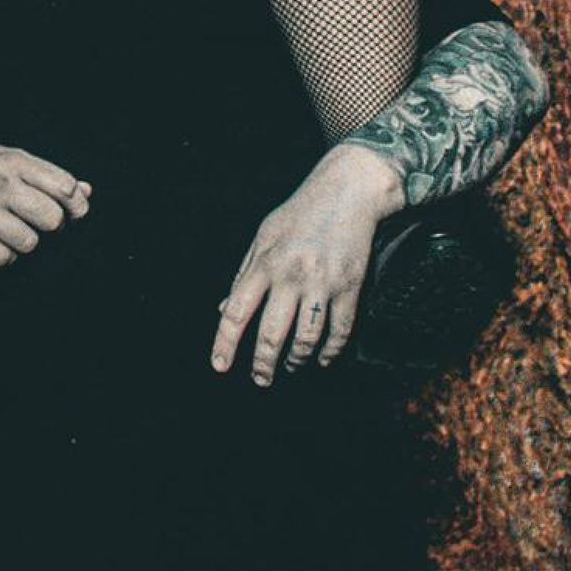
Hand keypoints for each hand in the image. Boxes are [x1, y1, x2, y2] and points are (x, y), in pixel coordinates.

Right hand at [0, 135, 90, 267]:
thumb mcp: (7, 159)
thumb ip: (46, 175)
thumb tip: (85, 192)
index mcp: (14, 161)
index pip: (64, 187)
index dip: (75, 205)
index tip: (72, 213)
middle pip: (51, 219)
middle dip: (50, 225)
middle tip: (36, 221)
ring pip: (29, 243)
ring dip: (24, 241)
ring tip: (10, 230)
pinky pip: (3, 258)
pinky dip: (3, 255)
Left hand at [210, 143, 405, 387]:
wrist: (349, 191)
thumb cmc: (300, 213)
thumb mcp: (264, 236)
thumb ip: (244, 274)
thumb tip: (225, 311)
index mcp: (265, 263)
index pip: (237, 311)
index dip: (226, 343)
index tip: (220, 365)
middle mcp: (292, 276)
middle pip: (272, 334)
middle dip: (263, 364)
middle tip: (261, 380)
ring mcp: (323, 283)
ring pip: (307, 338)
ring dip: (296, 360)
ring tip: (290, 367)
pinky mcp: (350, 286)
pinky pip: (340, 330)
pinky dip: (330, 352)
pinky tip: (323, 359)